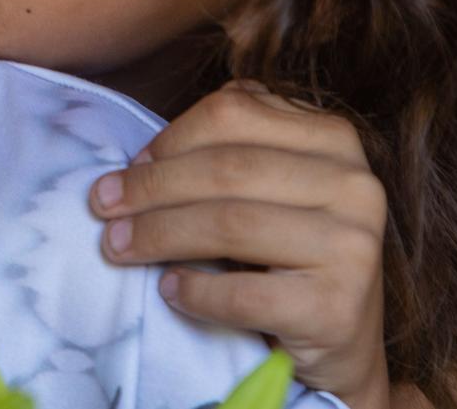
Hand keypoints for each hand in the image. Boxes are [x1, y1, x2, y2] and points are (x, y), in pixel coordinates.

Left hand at [91, 82, 389, 408]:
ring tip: (118, 246)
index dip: (170, 138)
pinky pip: (244, 294)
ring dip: (158, 236)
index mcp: (334, 137)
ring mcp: (354, 246)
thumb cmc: (287, 253)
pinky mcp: (339, 308)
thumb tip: (138, 161)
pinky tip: (169, 290)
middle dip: (150, 188)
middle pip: (225, 169)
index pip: (233, 114)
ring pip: (230, 225)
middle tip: (102, 207)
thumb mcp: (269, 186)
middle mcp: (355, 184)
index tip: (128, 166)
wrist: (342, 343)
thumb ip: (224, 151)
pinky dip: (195, 292)